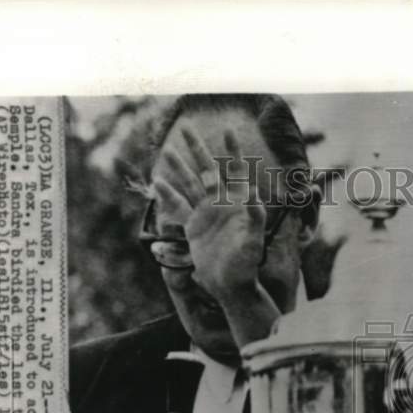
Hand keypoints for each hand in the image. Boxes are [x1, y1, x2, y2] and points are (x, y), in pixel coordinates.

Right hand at [152, 126, 277, 311]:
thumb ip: (255, 216)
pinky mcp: (193, 227)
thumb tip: (253, 192)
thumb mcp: (254, 239)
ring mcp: (206, 214)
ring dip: (179, 167)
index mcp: (237, 203)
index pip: (235, 171)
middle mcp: (221, 204)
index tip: (228, 130)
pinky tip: (158, 182)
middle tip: (187, 128)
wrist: (231, 285)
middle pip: (207, 170)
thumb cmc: (247, 263)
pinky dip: (168, 195)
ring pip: (190, 184)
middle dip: (197, 149)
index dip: (232, 151)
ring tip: (167, 150)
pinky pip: (179, 207)